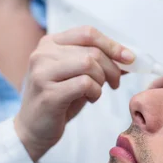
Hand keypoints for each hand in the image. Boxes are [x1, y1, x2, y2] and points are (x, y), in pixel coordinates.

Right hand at [14, 27, 134, 161]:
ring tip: (96, 92)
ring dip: (102, 80)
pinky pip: (84, 84)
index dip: (112, 44)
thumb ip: (97, 62)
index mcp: (50, 43)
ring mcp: (43, 73)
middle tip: (114, 83)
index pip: (87, 33)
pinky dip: (95, 92)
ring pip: (88, 64)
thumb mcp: (77, 75)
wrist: (33, 129)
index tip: (128, 58)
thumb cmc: (59, 100)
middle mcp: (42, 54)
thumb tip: (128, 57)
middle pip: (91, 50)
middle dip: (112, 67)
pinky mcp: (48, 94)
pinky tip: (90, 99)